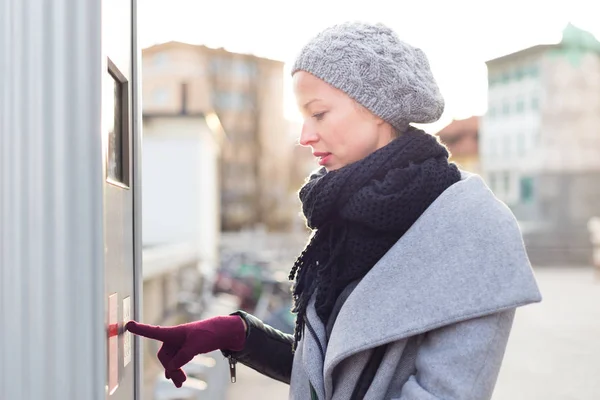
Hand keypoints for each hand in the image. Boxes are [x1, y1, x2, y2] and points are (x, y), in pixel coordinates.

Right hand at [126, 315, 245, 386]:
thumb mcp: (196, 345)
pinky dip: (177, 370)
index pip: (153, 332)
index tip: (128, 325)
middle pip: (164, 356)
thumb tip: (171, 368)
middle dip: (170, 368)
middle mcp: (174, 338)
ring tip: (181, 382)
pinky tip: (177, 379)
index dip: (141, 330)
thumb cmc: (209, 333)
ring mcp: (179, 344)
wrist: (223, 333)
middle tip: (180, 380)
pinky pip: (176, 361)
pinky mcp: (185, 349)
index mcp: (174, 332)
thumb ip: (183, 356)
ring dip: (174, 371)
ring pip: (170, 361)